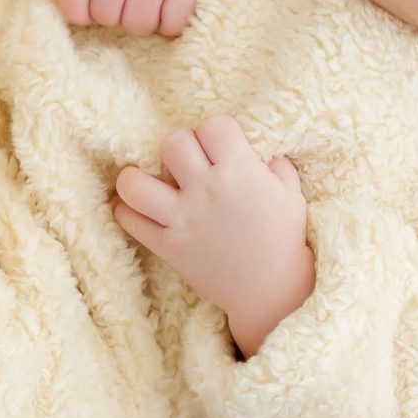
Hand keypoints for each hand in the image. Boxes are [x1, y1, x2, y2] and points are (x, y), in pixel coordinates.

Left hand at [114, 115, 314, 355]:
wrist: (272, 291)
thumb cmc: (285, 240)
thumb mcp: (291, 195)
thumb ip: (275, 166)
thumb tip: (259, 153)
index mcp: (241, 172)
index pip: (213, 125)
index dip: (216, 131)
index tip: (221, 145)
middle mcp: (207, 191)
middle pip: (172, 143)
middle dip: (181, 146)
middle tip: (190, 163)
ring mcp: (183, 220)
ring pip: (136, 184)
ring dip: (137, 177)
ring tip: (148, 181)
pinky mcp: (168, 247)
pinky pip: (131, 222)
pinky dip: (126, 211)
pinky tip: (137, 208)